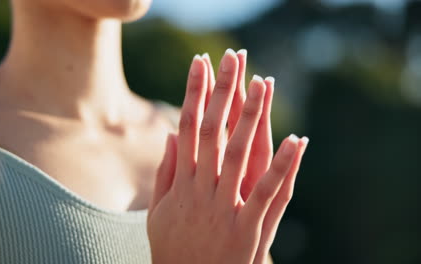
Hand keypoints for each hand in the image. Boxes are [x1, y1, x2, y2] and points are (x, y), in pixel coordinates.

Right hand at [147, 49, 307, 263]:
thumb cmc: (172, 248)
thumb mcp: (158, 210)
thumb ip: (165, 172)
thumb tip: (171, 135)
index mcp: (179, 183)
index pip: (186, 127)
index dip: (193, 94)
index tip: (200, 65)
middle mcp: (199, 190)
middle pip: (211, 131)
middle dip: (221, 92)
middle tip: (231, 59)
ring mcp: (223, 209)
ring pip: (238, 155)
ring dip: (251, 118)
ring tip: (262, 84)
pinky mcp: (246, 231)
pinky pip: (266, 193)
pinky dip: (282, 166)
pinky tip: (295, 140)